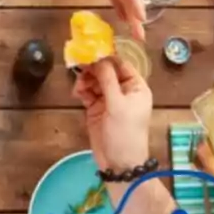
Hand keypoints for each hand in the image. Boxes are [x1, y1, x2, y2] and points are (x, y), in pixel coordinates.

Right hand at [73, 57, 152, 172]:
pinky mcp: (96, 110)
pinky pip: (87, 94)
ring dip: (85, 80)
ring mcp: (109, 101)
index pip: (122, 65)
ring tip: (79, 86)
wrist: (119, 163)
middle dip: (93, 69)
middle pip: (106, 72)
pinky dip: (82, 91)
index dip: (107, 58)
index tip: (91, 51)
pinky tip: (78, 92)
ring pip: (95, 82)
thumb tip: (99, 58)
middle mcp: (123, 91)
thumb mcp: (118, 104)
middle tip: (80, 66)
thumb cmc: (126, 134)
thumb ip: (107, 80)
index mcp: (136, 88)